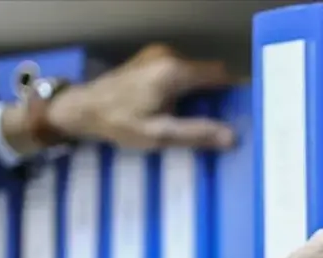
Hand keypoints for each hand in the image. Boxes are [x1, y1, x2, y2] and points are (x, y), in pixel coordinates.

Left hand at [2, 44, 234, 153]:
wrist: (82, 109)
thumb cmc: (119, 123)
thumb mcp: (159, 135)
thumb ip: (196, 133)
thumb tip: (232, 137)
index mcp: (175, 72)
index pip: (220, 75)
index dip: (232, 93)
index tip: (240, 112)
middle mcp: (169, 56)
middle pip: (208, 74)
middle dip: (215, 97)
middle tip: (218, 124)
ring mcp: (158, 55)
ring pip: (194, 74)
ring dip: (199, 94)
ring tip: (196, 120)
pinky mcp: (150, 60)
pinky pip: (179, 72)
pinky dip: (184, 89)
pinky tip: (177, 110)